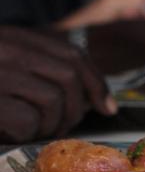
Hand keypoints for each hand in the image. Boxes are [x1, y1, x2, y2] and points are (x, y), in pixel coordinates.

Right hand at [0, 27, 115, 142]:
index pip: (72, 54)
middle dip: (77, 108)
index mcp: (15, 37)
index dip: (96, 83)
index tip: (107, 106)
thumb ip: (44, 70)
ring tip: (35, 131)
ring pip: (53, 100)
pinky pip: (27, 120)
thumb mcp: (7, 63)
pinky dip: (28, 133)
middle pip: (69, 76)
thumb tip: (95, 99)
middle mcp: (7, 49)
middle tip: (65, 126)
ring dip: (52, 124)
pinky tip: (14, 134)